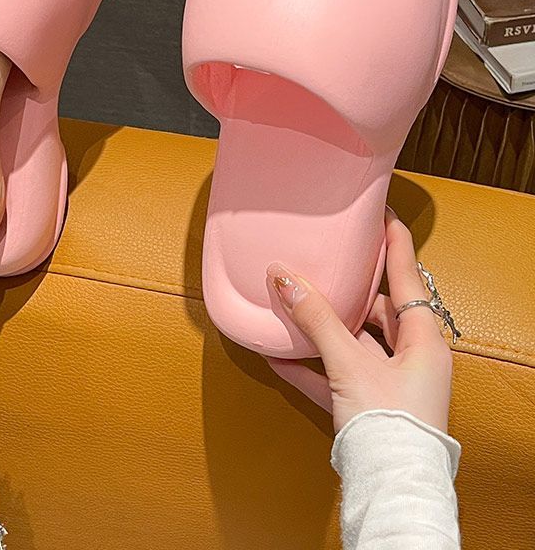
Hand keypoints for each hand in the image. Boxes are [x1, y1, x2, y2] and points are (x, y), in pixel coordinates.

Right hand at [266, 208, 453, 432]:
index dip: (394, 242)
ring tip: (293, 307)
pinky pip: (335, 376)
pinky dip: (311, 366)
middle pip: (377, 310)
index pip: (407, 276)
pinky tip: (280, 358)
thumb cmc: (388, 424)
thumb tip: (283, 276)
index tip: (382, 213)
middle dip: (347, 289)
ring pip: (353, 343)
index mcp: (422, 341)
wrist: (390, 490)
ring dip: (322, 330)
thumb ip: (316, 319)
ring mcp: (389, 384)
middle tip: (324, 264)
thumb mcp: (350, 364)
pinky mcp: (367, 406)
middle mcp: (411, 358)